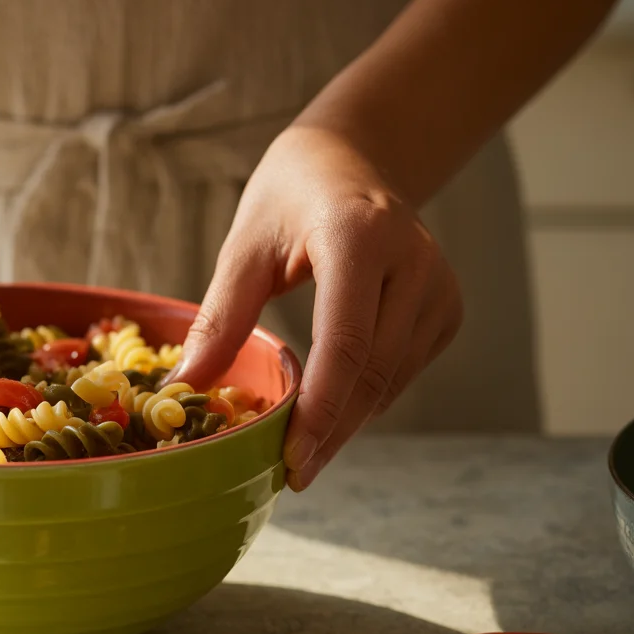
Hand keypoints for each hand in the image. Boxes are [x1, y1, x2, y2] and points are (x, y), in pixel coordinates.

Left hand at [169, 126, 462, 489]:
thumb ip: (222, 316)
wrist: (352, 159)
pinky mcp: (447, 308)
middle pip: (373, 372)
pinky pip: (404, 371)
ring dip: (348, 422)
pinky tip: (333, 414)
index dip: (322, 410)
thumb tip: (186, 386)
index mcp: (361, 237)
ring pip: (393, 381)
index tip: (294, 459)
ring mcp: (439, 287)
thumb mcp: (245, 245)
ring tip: (304, 453)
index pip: (347, 343)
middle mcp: (414, 263)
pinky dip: (367, 399)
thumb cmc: (290, 197)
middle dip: (332, 432)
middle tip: (292, 475)